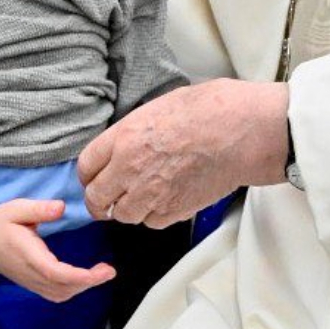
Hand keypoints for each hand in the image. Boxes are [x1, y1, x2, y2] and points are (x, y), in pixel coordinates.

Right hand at [0, 199, 115, 301]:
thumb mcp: (17, 208)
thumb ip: (39, 208)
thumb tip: (61, 207)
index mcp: (29, 255)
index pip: (57, 273)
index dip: (81, 275)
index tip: (103, 270)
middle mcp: (31, 273)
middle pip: (62, 288)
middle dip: (88, 282)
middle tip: (108, 271)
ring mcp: (31, 281)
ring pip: (59, 294)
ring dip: (81, 287)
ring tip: (100, 274)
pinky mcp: (32, 282)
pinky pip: (54, 294)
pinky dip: (72, 289)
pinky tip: (84, 279)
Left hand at [77, 79, 289, 228]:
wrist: (243, 131)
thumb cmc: (212, 109)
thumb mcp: (162, 105)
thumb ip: (137, 129)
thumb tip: (129, 140)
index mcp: (124, 137)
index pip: (86, 166)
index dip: (89, 174)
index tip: (94, 177)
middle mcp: (130, 169)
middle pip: (97, 199)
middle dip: (101, 199)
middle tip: (109, 198)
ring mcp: (151, 194)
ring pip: (124, 215)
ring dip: (130, 208)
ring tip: (145, 195)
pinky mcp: (174, 211)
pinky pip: (152, 222)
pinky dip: (155, 215)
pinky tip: (168, 198)